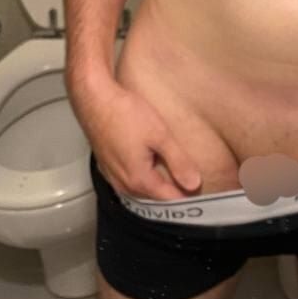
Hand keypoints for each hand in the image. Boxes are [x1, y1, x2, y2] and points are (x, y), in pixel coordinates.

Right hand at [69, 76, 201, 199]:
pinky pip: (129, 177)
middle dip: (173, 189)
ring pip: (141, 187)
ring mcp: (112, 175)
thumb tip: (194, 184)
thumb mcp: (160, 135)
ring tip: (176, 170)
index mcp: (138, 180)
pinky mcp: (106, 165)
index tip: (203, 190)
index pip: (169, 199)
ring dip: (158, 182)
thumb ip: (178, 161)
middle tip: (194, 179)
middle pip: (155, 195)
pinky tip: (152, 160)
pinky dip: (143, 174)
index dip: (187, 196)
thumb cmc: (126, 114)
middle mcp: (123, 184)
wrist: (94, 100)